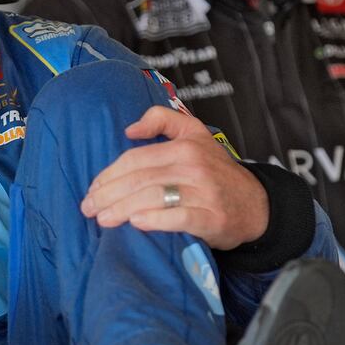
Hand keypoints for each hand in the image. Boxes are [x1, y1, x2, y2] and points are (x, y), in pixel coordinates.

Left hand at [79, 106, 268, 248]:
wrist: (256, 205)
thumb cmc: (217, 171)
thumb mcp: (195, 134)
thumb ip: (162, 120)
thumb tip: (129, 129)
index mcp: (184, 146)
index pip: (135, 159)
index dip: (109, 175)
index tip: (92, 189)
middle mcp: (193, 166)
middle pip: (139, 179)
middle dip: (108, 195)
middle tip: (88, 208)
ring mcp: (204, 192)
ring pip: (154, 197)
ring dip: (123, 209)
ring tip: (103, 220)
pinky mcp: (212, 218)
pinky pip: (179, 218)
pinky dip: (156, 221)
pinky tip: (136, 224)